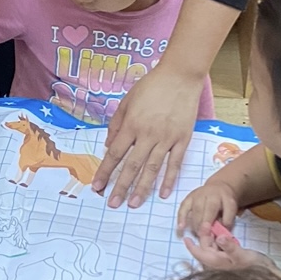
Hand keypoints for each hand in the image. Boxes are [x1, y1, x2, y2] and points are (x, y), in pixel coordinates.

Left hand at [92, 67, 203, 209]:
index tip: (97, 187)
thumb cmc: (151, 86)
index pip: (115, 154)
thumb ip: (116, 124)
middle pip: (131, 166)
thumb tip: (109, 146)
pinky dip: (169, 179)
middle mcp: (147, 135)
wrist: (180, 75)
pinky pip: (175, 163)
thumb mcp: (127, 101)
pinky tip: (163, 193)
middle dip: (120, 187)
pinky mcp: (183, 139)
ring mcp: (167, 138)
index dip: (105, 172)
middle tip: (112, 204)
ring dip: (142, 188)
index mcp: (131, 125)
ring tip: (133, 204)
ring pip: (152, 168)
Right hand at [177, 178, 239, 241]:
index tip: (222, 231)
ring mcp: (199, 194)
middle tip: (205, 236)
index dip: (225, 219)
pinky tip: (181, 228)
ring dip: (196, 223)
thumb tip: (222, 234)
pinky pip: (183, 208)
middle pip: (209, 208)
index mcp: (226, 197)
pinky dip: (181, 218)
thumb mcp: (231, 210)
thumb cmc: (224, 203)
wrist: (217, 187)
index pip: (227, 208)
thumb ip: (228, 220)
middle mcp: (212, 194)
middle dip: (206, 223)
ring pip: (196, 209)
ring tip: (197, 234)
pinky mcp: (189, 197)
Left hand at [182, 225, 270, 271]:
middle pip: (205, 248)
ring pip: (212, 248)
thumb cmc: (254, 267)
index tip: (185, 237)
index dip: (191, 245)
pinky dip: (219, 242)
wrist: (266, 275)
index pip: (199, 253)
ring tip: (215, 226)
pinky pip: (220, 249)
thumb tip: (219, 237)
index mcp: (216, 263)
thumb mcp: (242, 255)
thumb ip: (230, 246)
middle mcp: (217, 263)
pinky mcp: (229, 260)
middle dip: (205, 236)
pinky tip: (224, 235)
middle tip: (209, 222)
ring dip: (212, 238)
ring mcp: (223, 262)